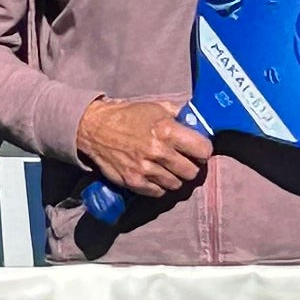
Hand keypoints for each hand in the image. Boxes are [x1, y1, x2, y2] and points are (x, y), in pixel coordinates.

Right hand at [74, 97, 210, 199]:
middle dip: (191, 166)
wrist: (95, 128)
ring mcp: (145, 169)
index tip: (198, 150)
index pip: (202, 150)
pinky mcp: (134, 182)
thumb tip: (199, 122)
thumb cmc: (128, 115)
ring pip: (176, 184)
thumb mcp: (156, 107)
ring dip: (175, 177)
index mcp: (166, 130)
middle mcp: (158, 152)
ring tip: (168, 168)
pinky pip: (159, 192)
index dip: (203, 151)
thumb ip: (180, 114)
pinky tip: (155, 175)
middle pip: (191, 171)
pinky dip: (160, 186)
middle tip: (184, 161)